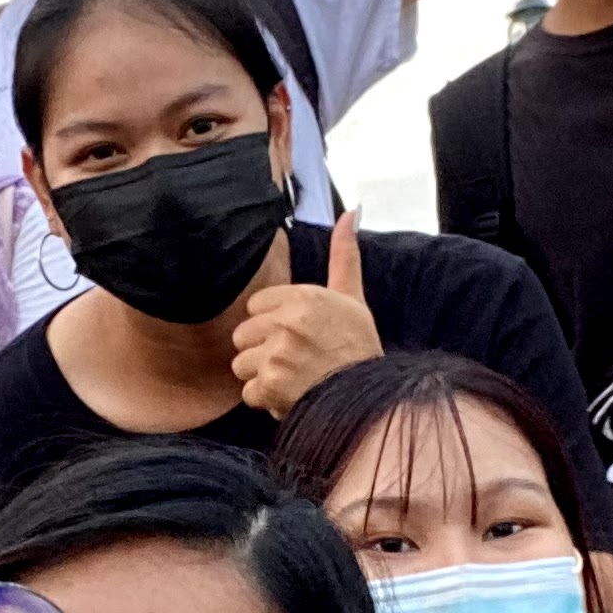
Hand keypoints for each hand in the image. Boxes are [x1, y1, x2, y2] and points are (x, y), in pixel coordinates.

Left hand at [230, 208, 378, 417]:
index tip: (296, 336)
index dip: (273, 324)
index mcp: (303, 297)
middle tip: (294, 361)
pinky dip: (267, 400)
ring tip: (293, 379)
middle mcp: (287, 321)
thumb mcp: (353, 298)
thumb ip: (344, 256)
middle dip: (262, 351)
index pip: (255, 306)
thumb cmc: (359, 349)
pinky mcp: (271, 384)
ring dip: (262, 377)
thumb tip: (351, 211)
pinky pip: (249, 392)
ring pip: (242, 365)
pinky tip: (291, 397)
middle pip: (243, 335)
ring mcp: (277, 353)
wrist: (370, 401)